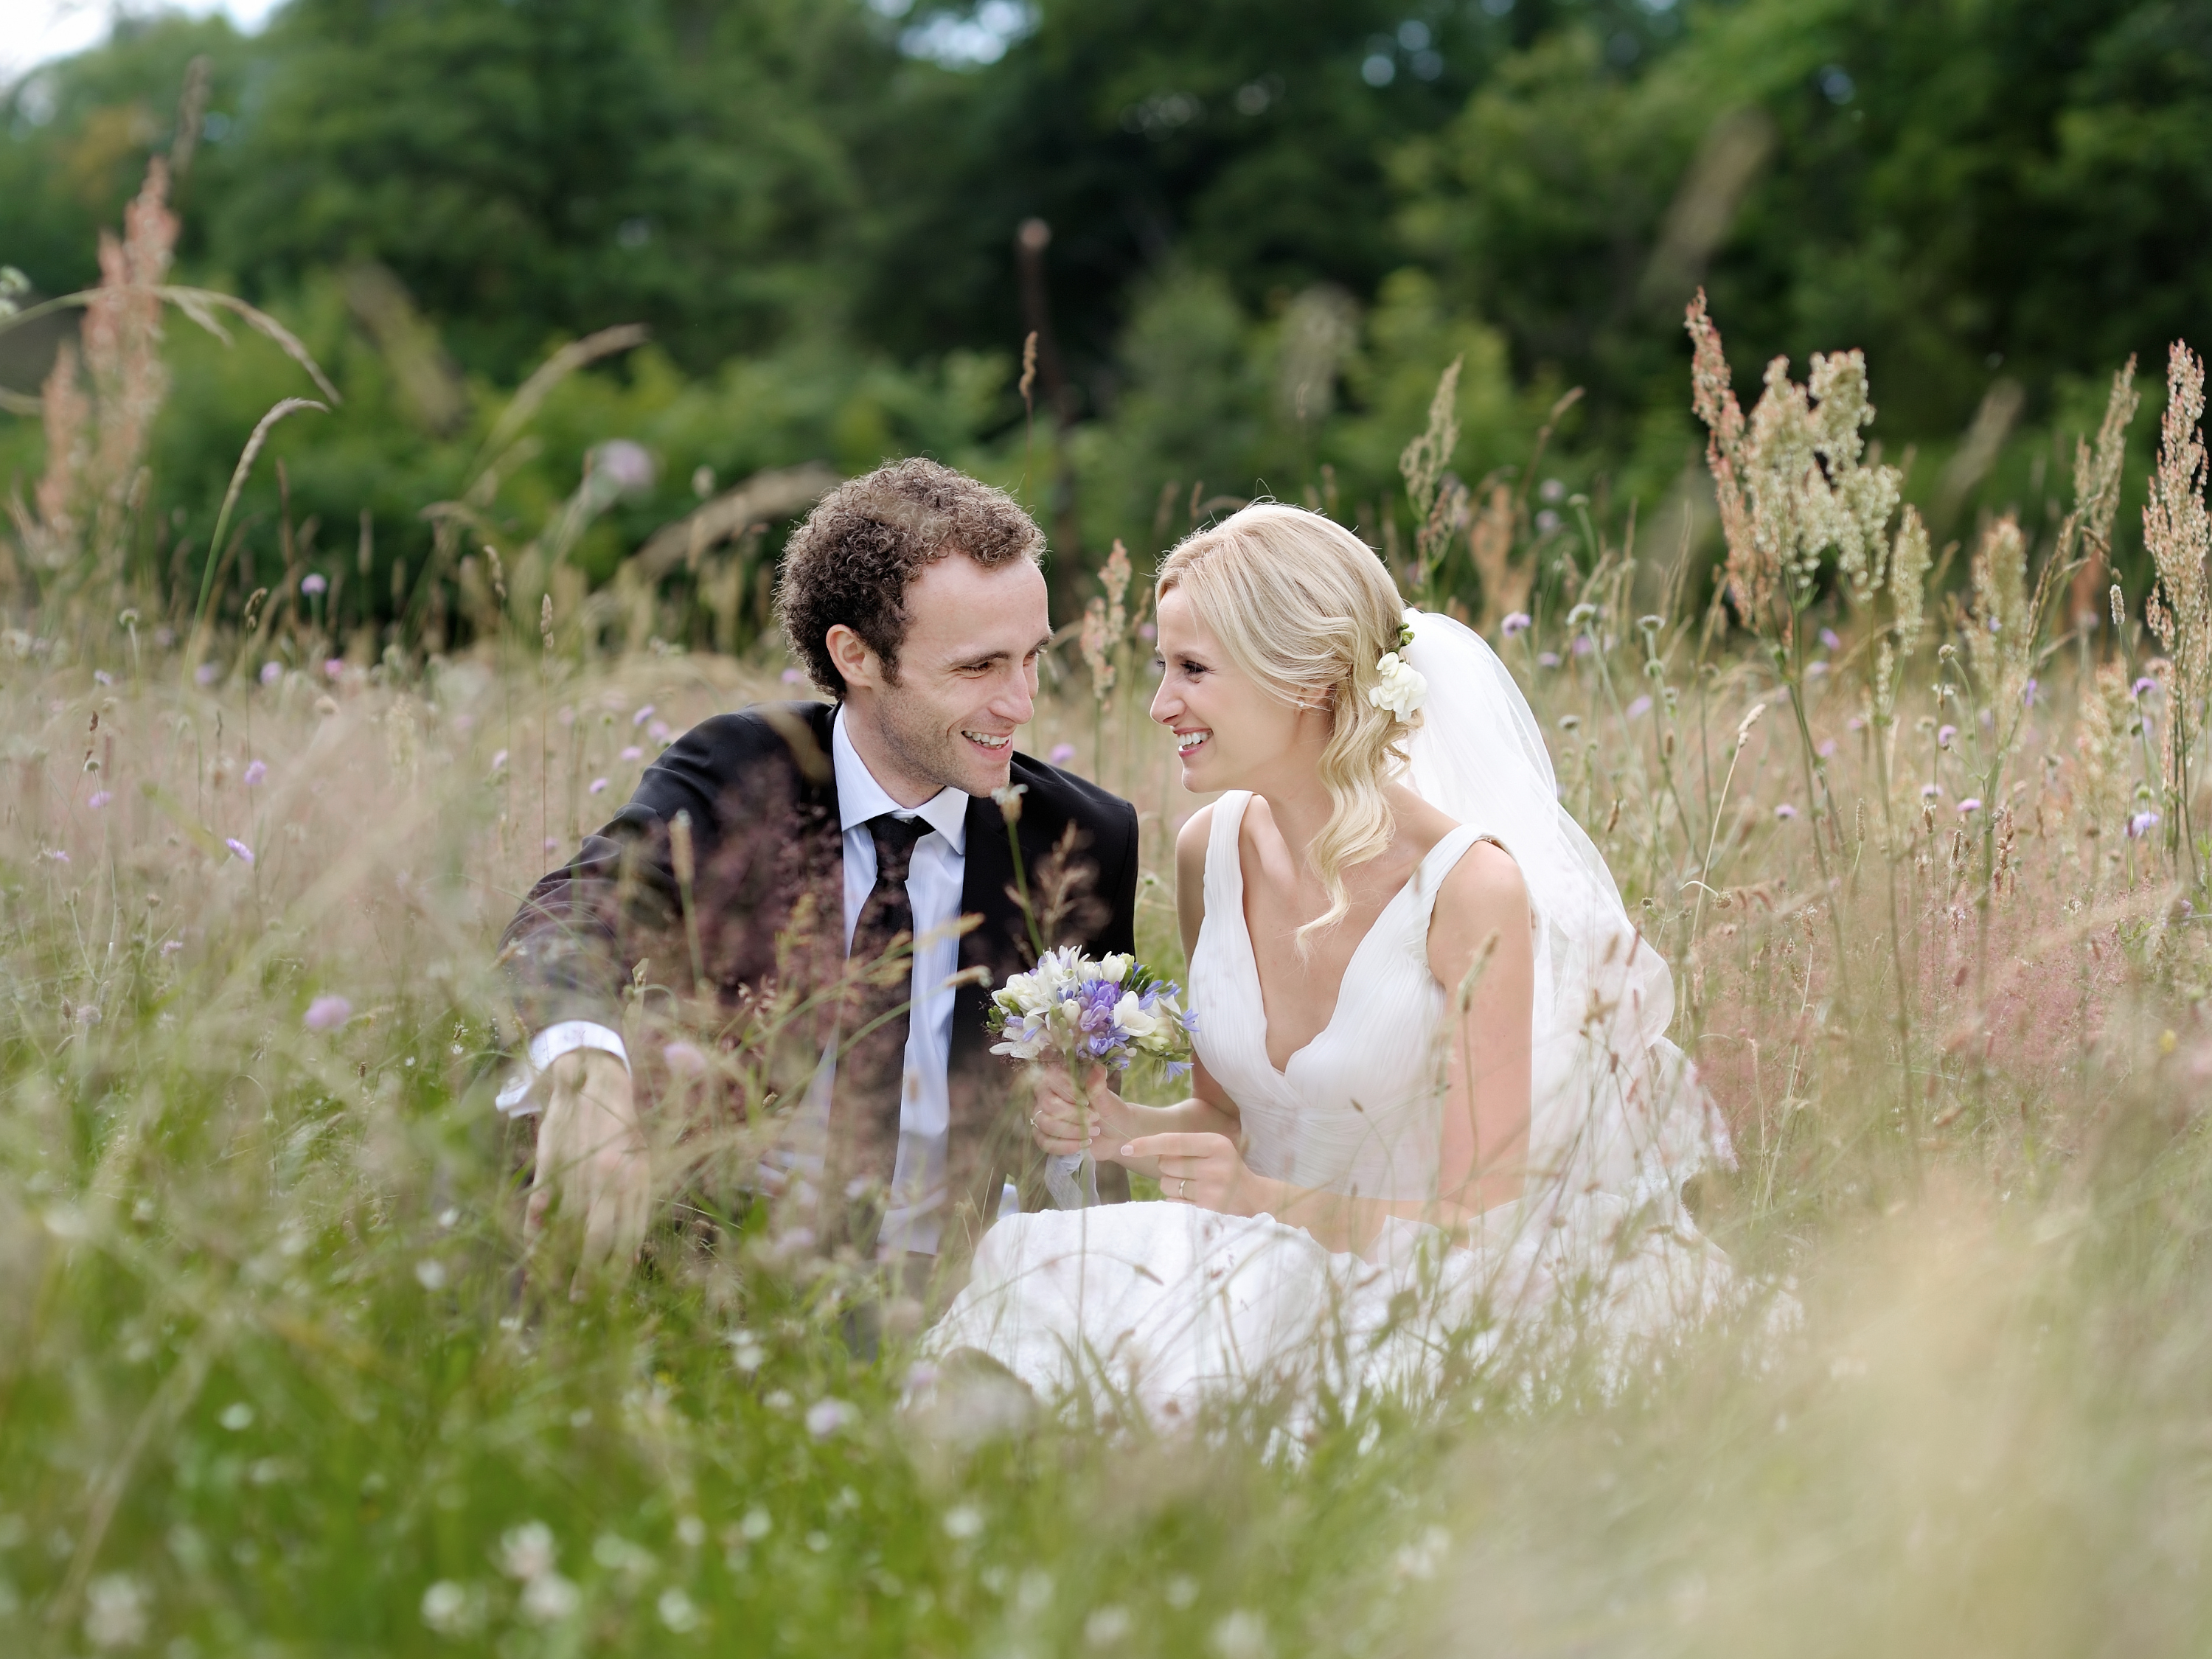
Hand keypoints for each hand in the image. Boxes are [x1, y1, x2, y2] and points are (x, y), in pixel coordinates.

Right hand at [527, 1049, 649, 1295]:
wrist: (597, 1079)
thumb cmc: (619, 1129)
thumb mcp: (638, 1166)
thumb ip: (635, 1208)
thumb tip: (634, 1256)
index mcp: (636, 1181)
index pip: (630, 1238)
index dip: (618, 1270)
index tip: (608, 1296)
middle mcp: (610, 1180)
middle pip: (599, 1241)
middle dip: (588, 1277)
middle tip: (576, 1300)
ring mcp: (579, 1172)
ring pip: (567, 1229)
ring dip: (557, 1263)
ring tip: (549, 1289)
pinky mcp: (552, 1163)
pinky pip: (541, 1208)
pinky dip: (535, 1235)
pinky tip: (532, 1255)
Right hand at [1027, 1062, 1119, 1156]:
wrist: (1116, 1136)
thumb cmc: (1111, 1112)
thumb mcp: (1108, 1100)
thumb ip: (1099, 1087)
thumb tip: (1098, 1067)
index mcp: (1062, 1080)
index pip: (1052, 1079)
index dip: (1067, 1092)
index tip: (1087, 1102)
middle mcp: (1048, 1096)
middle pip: (1047, 1104)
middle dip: (1072, 1115)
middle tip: (1095, 1119)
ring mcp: (1043, 1116)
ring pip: (1045, 1124)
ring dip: (1071, 1131)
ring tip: (1093, 1132)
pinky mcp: (1044, 1136)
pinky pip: (1044, 1142)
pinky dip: (1065, 1146)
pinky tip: (1082, 1144)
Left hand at [1120, 1131, 1275, 1216]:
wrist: (1257, 1199)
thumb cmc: (1226, 1168)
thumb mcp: (1214, 1148)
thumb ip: (1185, 1146)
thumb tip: (1141, 1147)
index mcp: (1216, 1144)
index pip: (1172, 1141)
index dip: (1146, 1144)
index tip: (1126, 1147)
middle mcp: (1216, 1166)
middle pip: (1165, 1164)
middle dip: (1169, 1168)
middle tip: (1190, 1172)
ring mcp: (1212, 1191)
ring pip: (1166, 1185)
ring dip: (1172, 1186)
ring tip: (1195, 1187)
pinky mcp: (1207, 1212)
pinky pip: (1172, 1203)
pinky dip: (1177, 1202)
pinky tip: (1196, 1200)